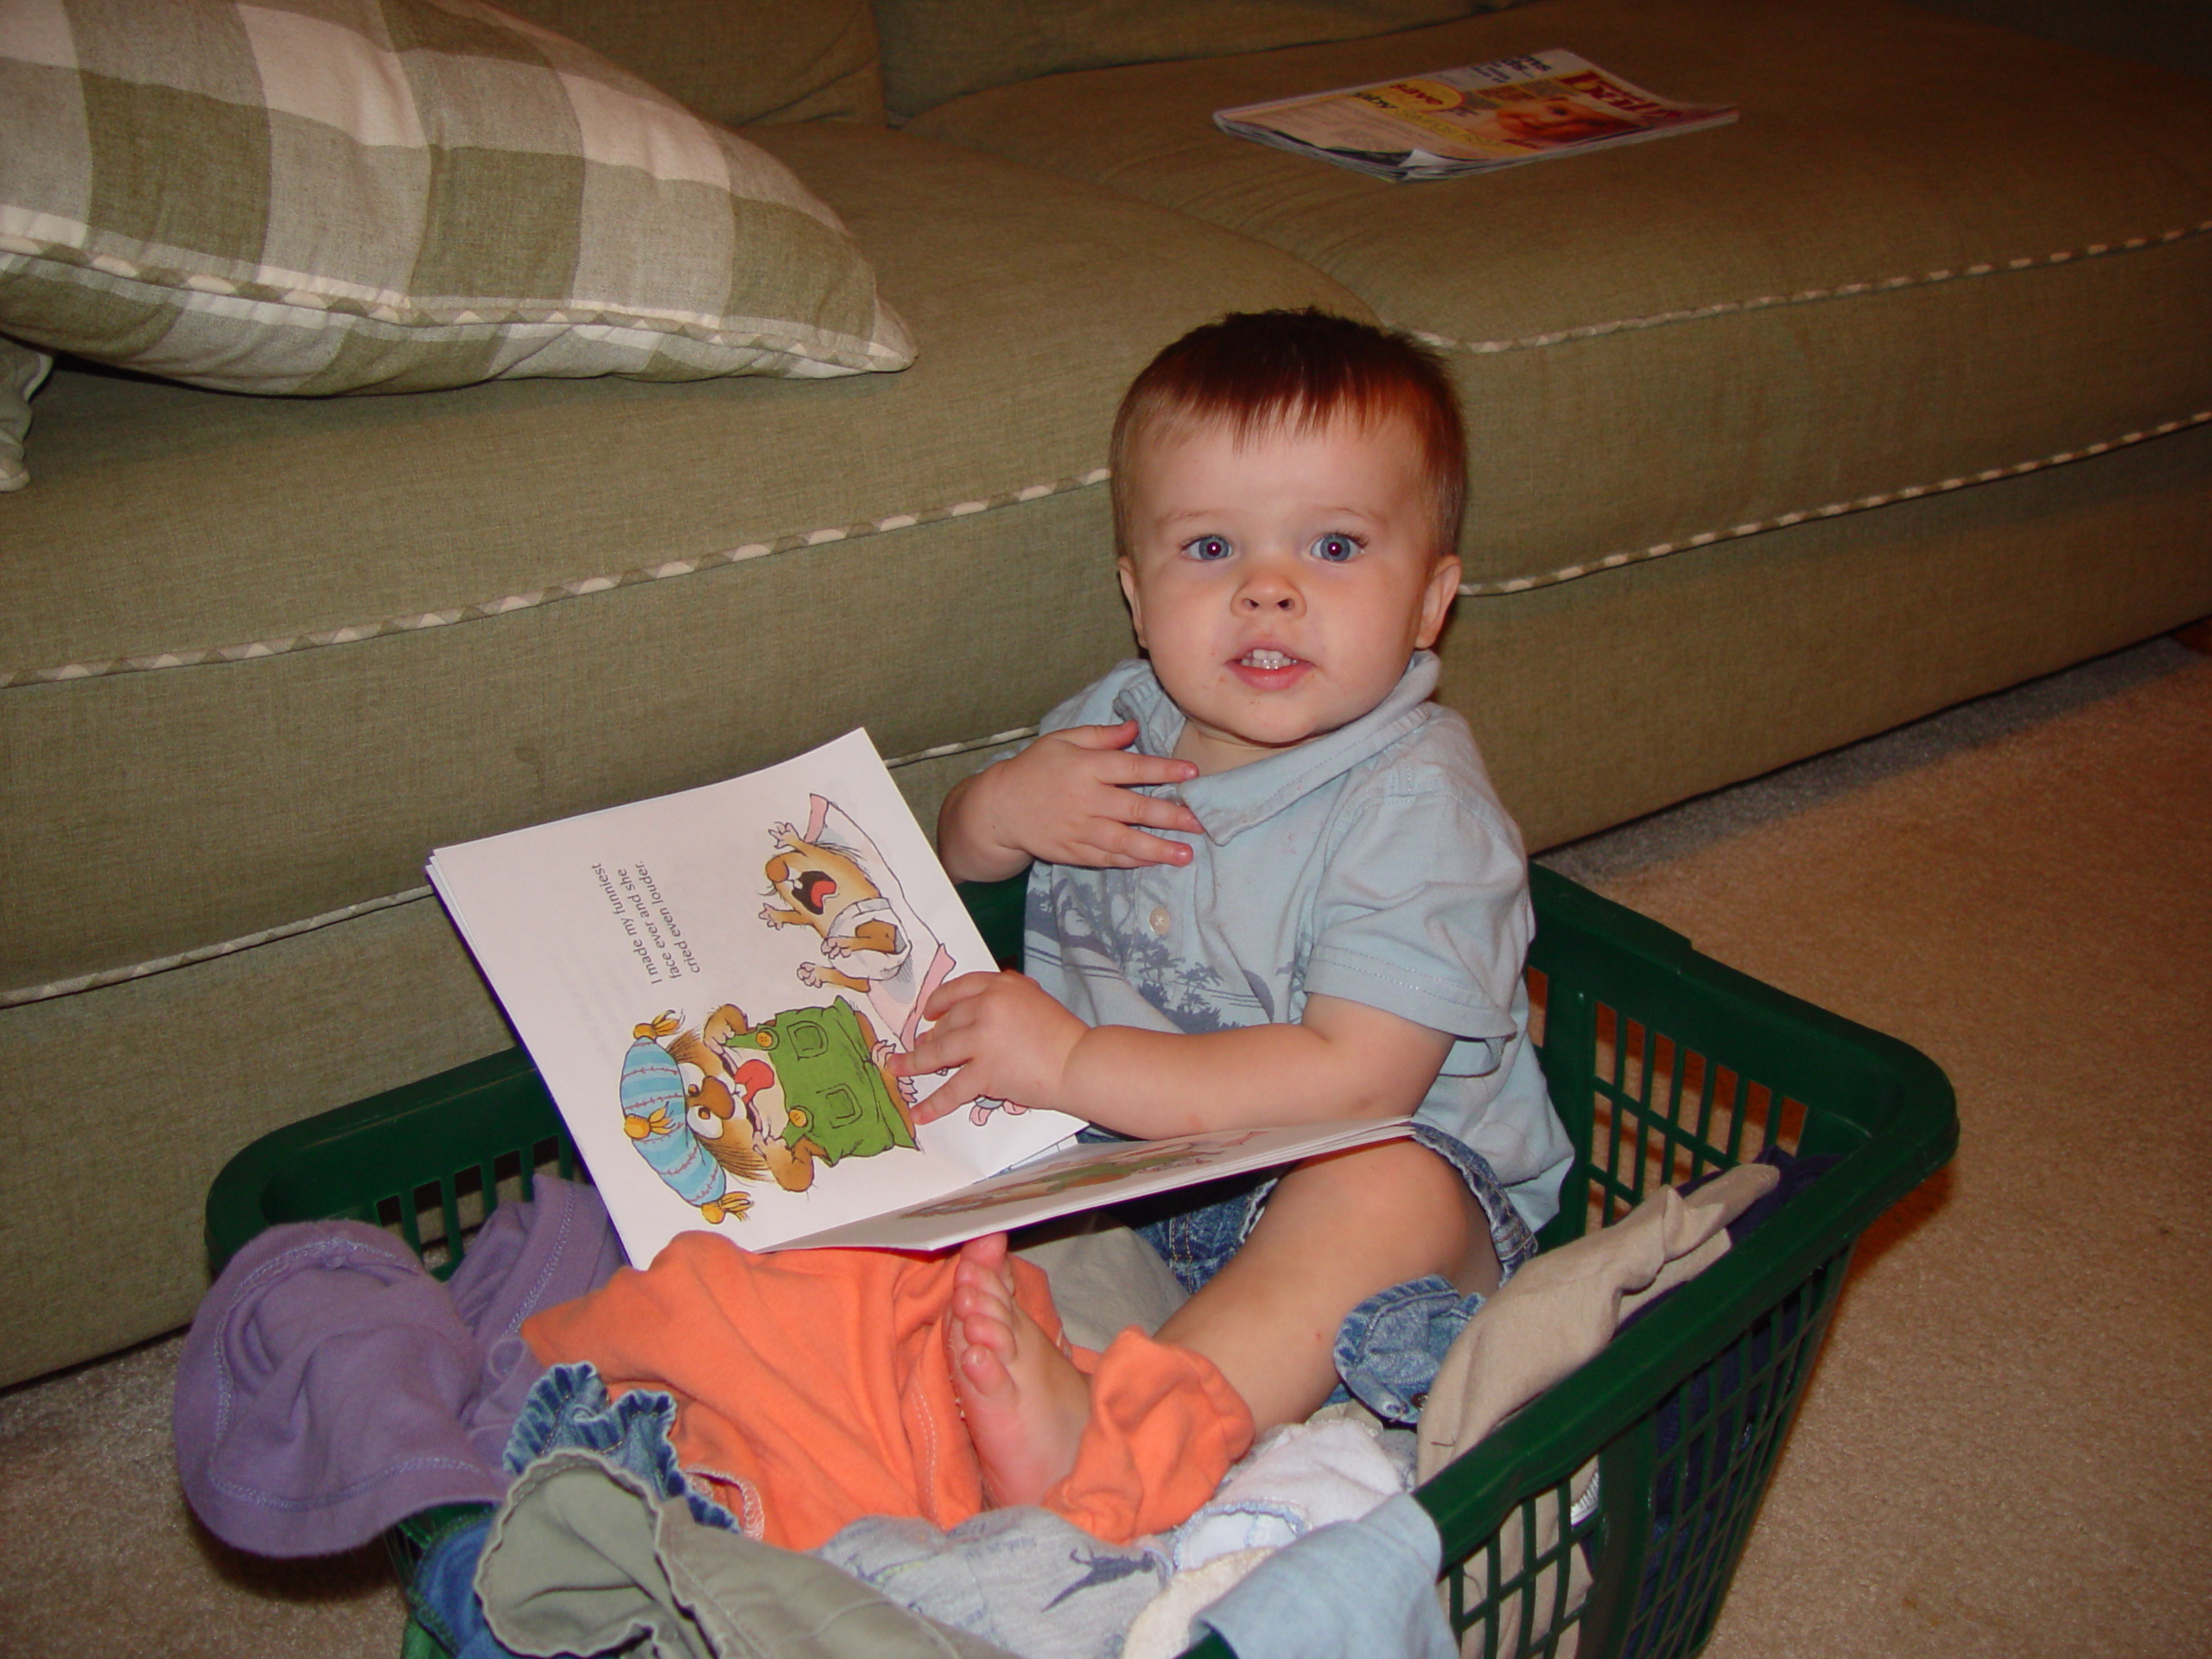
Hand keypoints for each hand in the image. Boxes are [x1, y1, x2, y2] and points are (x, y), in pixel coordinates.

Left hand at [895, 971, 1086, 1123]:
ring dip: (913, 1062)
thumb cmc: (1063, 1034)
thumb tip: (976, 1008)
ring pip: (939, 1051)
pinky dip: (933, 1103)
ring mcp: (984, 1038)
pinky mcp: (986, 1071)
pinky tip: (918, 1113)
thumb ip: (1006, 998)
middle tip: (918, 1046)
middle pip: (947, 1022)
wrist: (1079, 1061)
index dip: (938, 1001)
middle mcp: (988, 1006)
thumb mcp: (1034, 1000)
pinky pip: (953, 1089)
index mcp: (1001, 985)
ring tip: (896, 1069)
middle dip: (929, 1037)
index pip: (958, 988)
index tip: (928, 1013)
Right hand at [940, 721, 1202, 880]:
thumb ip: (1100, 736)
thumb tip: (1134, 728)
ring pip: (1124, 841)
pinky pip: (1107, 859)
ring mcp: (1079, 829)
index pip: (1131, 768)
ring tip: (1185, 854)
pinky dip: (1132, 862)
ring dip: (1157, 849)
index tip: (1192, 773)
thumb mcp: (1062, 741)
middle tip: (1200, 823)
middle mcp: (1085, 799)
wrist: (999, 808)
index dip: (1164, 770)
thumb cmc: (1034, 768)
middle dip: (1171, 816)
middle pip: (1135, 808)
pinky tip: (1153, 862)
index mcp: (1085, 767)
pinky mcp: (1073, 852)